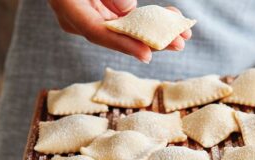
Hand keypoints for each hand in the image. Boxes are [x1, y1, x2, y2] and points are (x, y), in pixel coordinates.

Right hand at [48, 0, 191, 62]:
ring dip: (158, 33)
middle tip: (178, 44)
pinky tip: (173, 20)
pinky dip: (152, 21)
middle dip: (151, 41)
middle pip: (120, 36)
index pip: (97, 32)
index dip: (123, 45)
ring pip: (130, 31)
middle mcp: (84, 20)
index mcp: (71, 11)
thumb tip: (127, 8)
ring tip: (182, 35)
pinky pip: (133, 20)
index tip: (147, 55)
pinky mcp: (111, 13)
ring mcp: (99, 17)